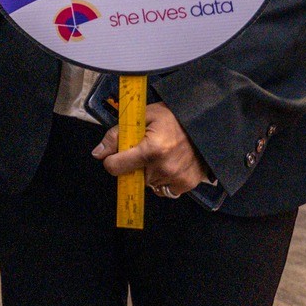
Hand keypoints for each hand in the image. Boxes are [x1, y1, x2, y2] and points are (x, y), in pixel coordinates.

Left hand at [94, 101, 213, 197]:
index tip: (117, 153)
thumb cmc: (174, 117)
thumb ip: (117, 134)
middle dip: (134, 164)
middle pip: (132, 175)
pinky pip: (164, 190)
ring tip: (162, 155)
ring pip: (147, 183)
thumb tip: (98, 153)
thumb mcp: (143, 116)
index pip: (115, 167)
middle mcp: (163, 168)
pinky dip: (163, 180)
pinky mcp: (186, 184)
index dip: (112, 159)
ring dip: (149, 172)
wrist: (207, 123)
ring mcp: (176, 178)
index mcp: (151, 149)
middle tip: (147, 149)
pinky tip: (170, 164)